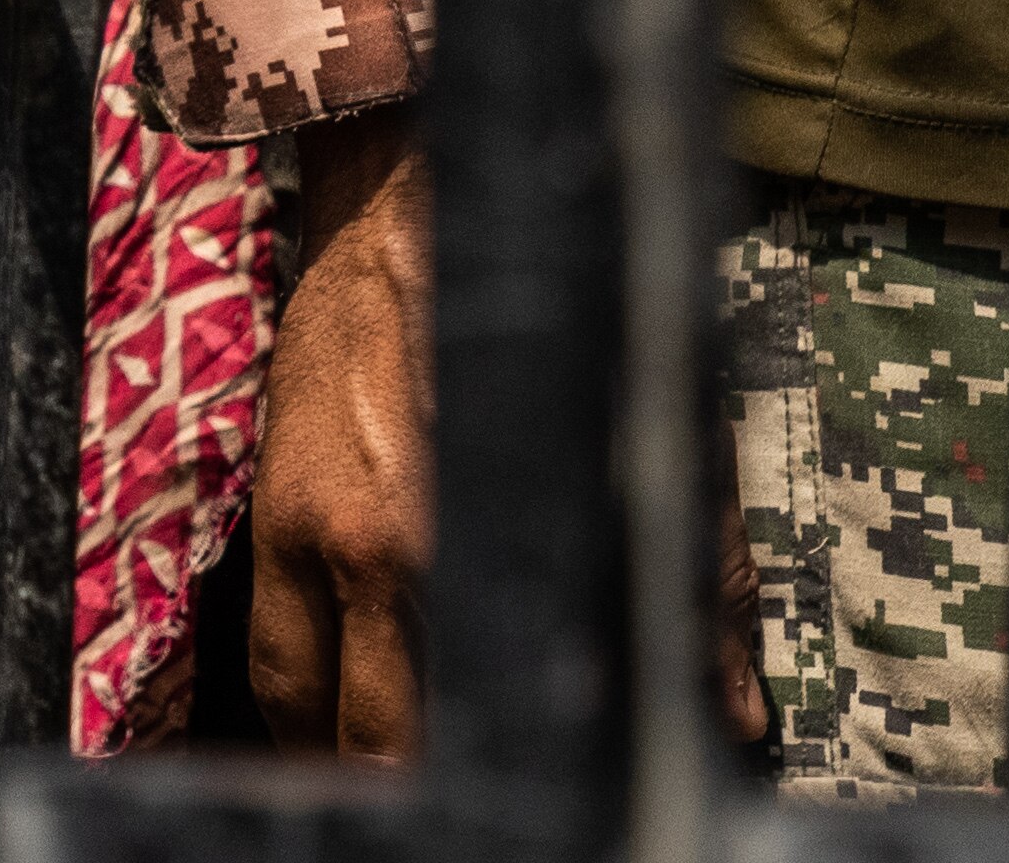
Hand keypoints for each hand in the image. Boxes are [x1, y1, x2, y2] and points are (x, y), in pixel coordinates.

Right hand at [244, 110, 777, 758]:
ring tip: (380, 782)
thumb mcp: (651, 451)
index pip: (473, 726)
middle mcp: (385, 552)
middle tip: (446, 788)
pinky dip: (297, 706)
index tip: (513, 788)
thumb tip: (737, 720)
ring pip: (307, 709)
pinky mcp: (272, 509)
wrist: (416, 219)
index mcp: (483, 547)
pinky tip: (331, 729)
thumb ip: (699, 596)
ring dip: (341, 761)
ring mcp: (313, 534)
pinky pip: (272, 651)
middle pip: (379, 737)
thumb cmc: (551, 322)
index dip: (487, 779)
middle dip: (412, 778)